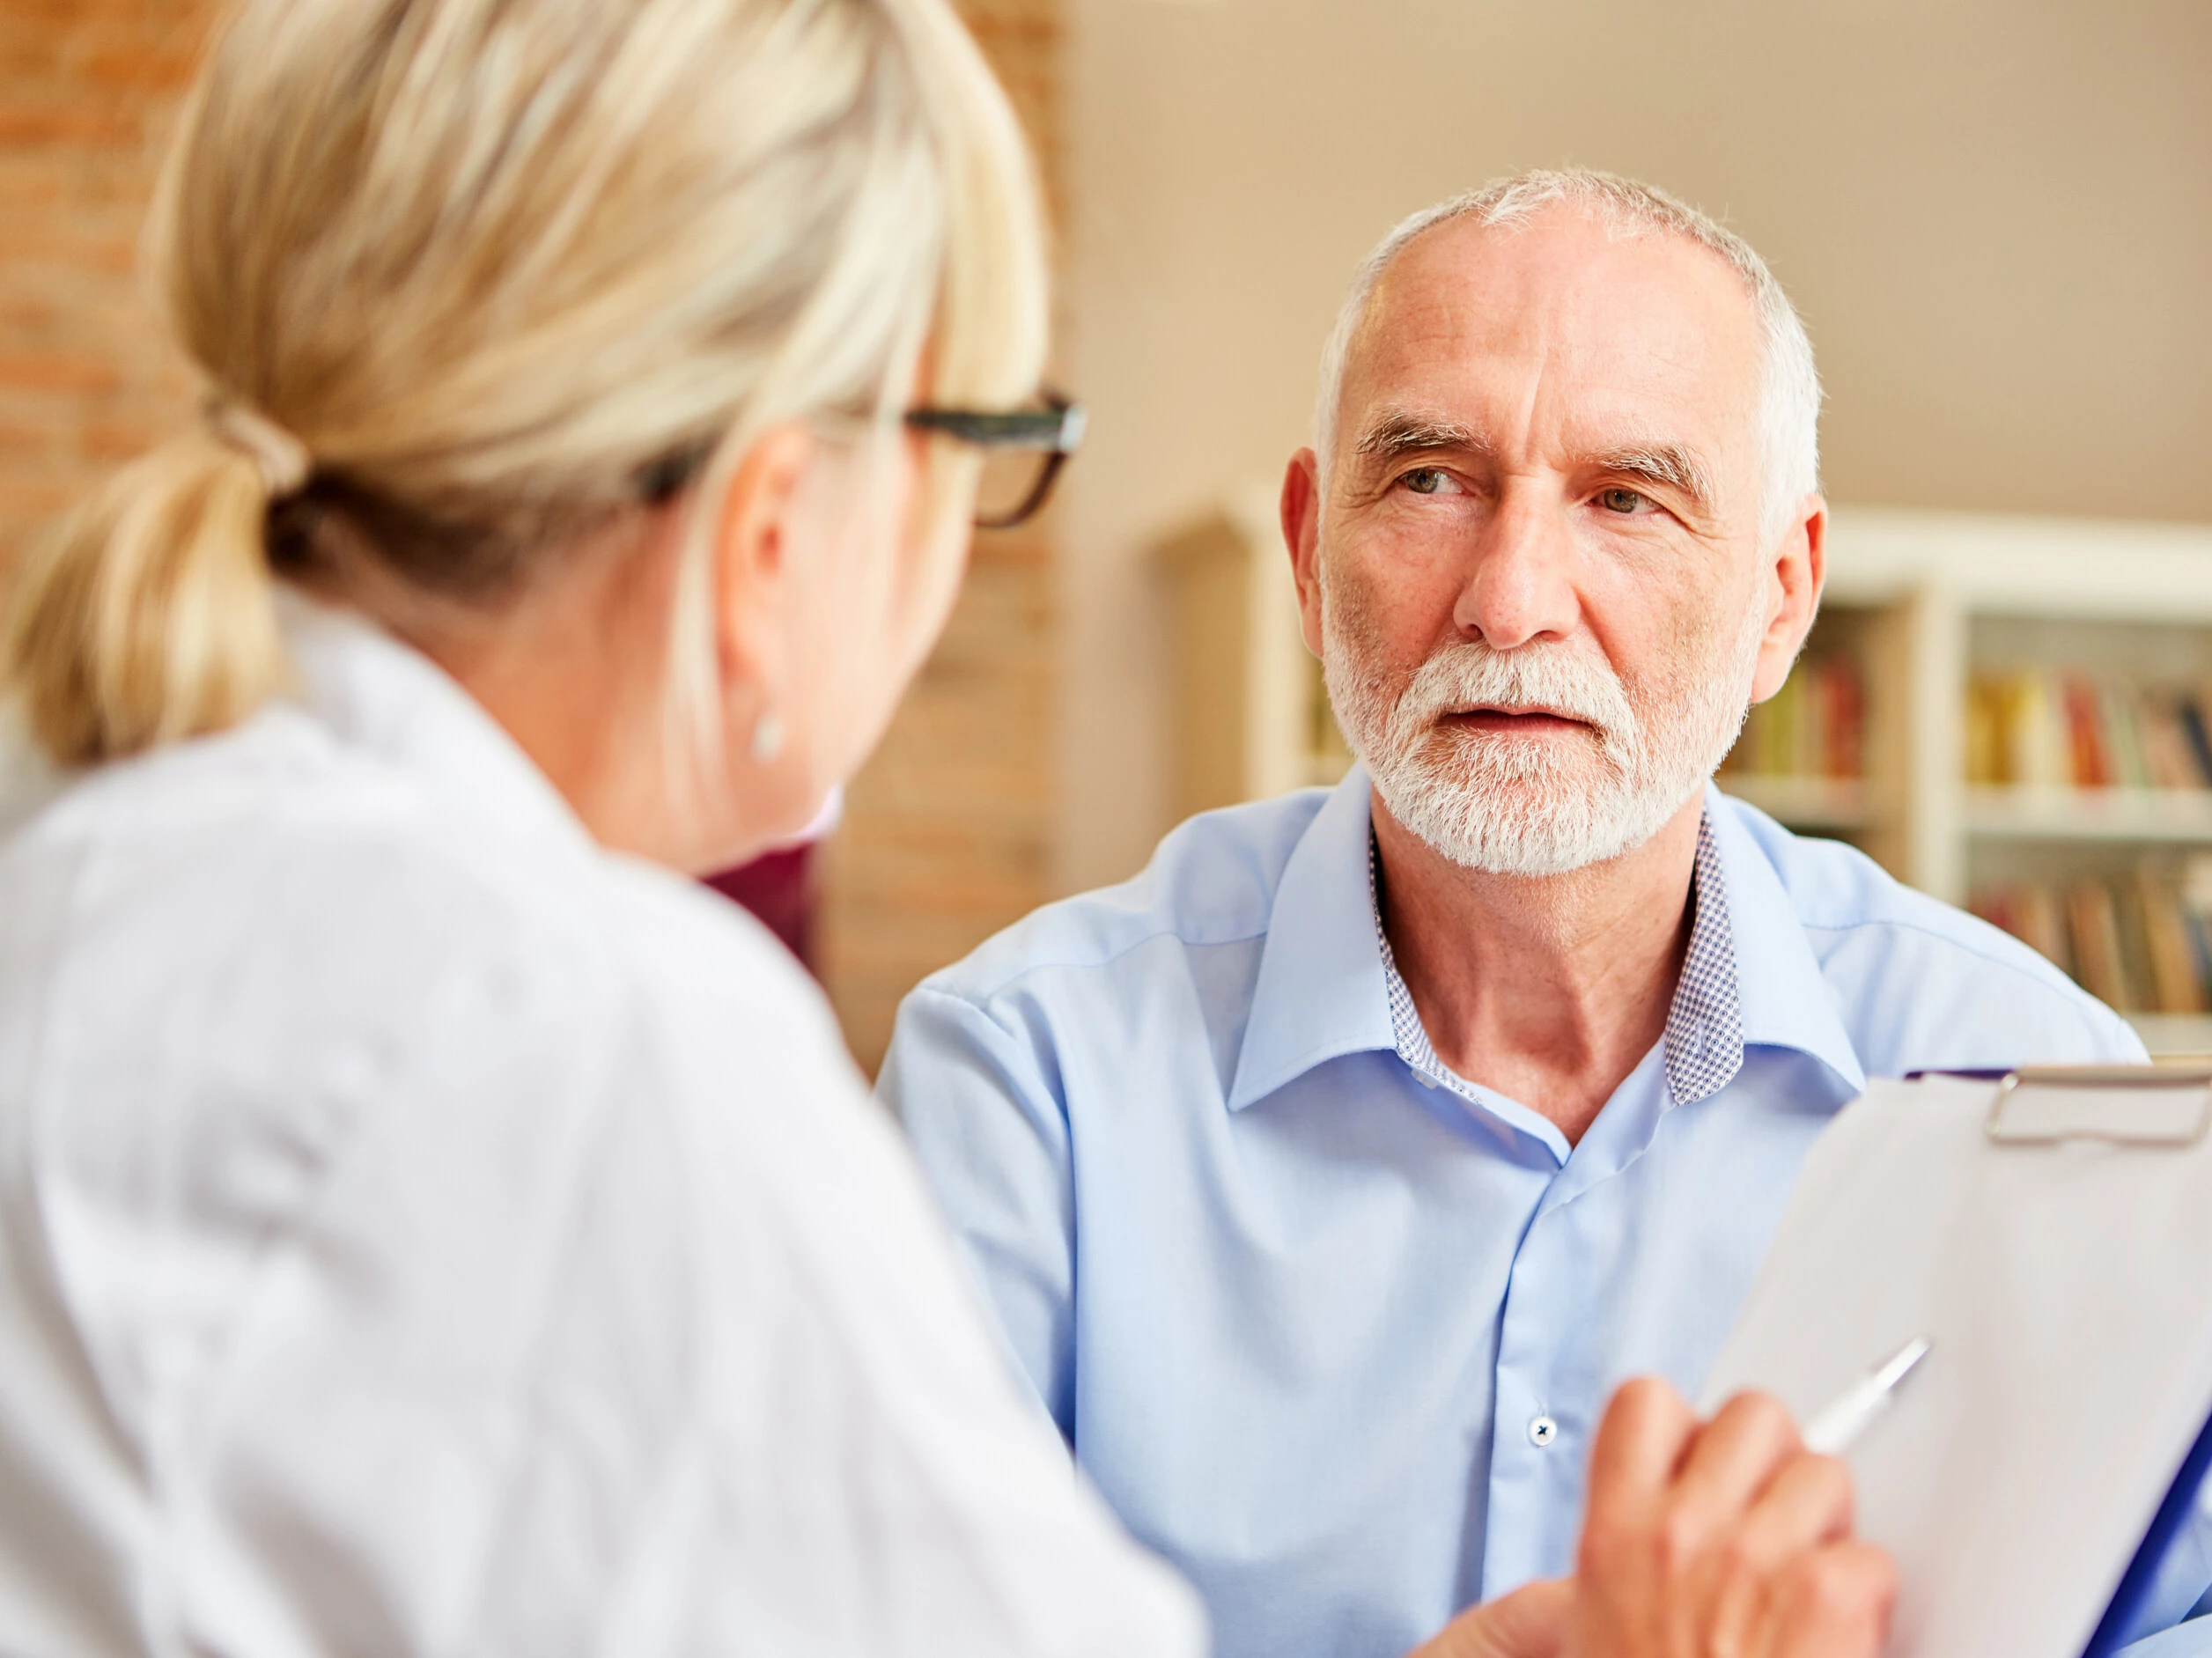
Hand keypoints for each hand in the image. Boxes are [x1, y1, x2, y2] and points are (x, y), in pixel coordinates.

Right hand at [1407, 1379, 1892, 1657]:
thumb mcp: (1601, 1626)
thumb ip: (1637, 1550)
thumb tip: (1686, 1509)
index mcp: (1616, 1536)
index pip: (1646, 1402)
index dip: (1687, 1425)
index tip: (1701, 1457)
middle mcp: (1683, 1532)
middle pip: (1755, 1415)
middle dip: (1775, 1462)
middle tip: (1772, 1521)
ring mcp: (1758, 1559)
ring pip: (1827, 1474)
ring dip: (1828, 1527)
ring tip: (1807, 1588)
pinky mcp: (1830, 1599)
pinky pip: (1873, 1558)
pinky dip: (1868, 1600)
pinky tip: (1839, 1639)